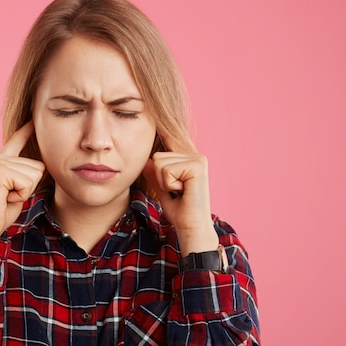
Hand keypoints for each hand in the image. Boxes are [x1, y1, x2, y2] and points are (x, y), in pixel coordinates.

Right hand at [0, 122, 44, 237]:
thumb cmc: (1, 212)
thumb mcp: (17, 189)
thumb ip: (25, 175)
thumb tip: (42, 166)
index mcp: (1, 161)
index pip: (17, 140)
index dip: (27, 129)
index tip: (35, 119)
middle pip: (38, 165)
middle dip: (30, 186)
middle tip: (10, 196)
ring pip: (35, 174)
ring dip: (26, 191)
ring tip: (7, 197)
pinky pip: (28, 182)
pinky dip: (22, 195)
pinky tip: (6, 198)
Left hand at [143, 136, 217, 254]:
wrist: (191, 227)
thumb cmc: (179, 211)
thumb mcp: (162, 187)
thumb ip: (155, 173)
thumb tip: (147, 160)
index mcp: (188, 159)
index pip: (170, 141)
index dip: (163, 132)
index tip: (158, 118)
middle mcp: (195, 155)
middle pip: (157, 155)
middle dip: (159, 177)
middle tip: (175, 191)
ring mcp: (198, 159)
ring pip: (160, 162)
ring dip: (164, 182)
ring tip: (179, 192)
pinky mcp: (197, 166)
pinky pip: (166, 170)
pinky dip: (169, 184)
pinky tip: (182, 192)